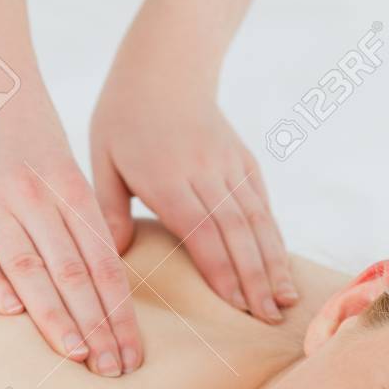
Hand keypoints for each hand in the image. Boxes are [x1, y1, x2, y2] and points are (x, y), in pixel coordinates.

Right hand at [0, 67, 140, 376]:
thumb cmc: (24, 125)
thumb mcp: (60, 166)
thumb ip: (76, 219)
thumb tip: (98, 280)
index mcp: (70, 190)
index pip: (104, 264)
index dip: (119, 313)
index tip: (132, 354)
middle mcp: (37, 196)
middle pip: (76, 273)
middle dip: (99, 328)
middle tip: (116, 370)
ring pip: (32, 267)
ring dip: (57, 317)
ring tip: (79, 356)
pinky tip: (14, 316)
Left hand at [91, 60, 295, 323]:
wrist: (165, 68)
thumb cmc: (123, 118)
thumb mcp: (102, 160)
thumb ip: (110, 210)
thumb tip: (113, 256)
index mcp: (167, 178)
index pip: (201, 232)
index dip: (223, 271)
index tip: (238, 306)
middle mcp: (205, 173)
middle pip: (236, 233)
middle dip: (255, 279)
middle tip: (269, 320)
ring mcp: (229, 167)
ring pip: (257, 221)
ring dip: (273, 264)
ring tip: (285, 301)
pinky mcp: (244, 163)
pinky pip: (262, 205)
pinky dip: (274, 238)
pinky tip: (282, 268)